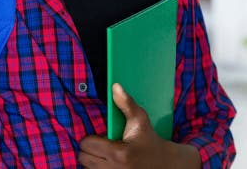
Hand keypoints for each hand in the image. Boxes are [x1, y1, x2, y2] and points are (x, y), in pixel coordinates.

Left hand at [77, 83, 200, 167]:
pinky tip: (107, 162)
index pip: (87, 145)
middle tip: (101, 144)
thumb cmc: (149, 139)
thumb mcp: (140, 120)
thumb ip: (126, 103)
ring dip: (92, 160)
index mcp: (119, 153)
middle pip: (83, 158)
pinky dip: (97, 168)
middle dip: (89, 149)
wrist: (163, 164)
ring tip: (104, 154)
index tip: (100, 136)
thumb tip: (115, 86)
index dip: (90, 138)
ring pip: (87, 168)